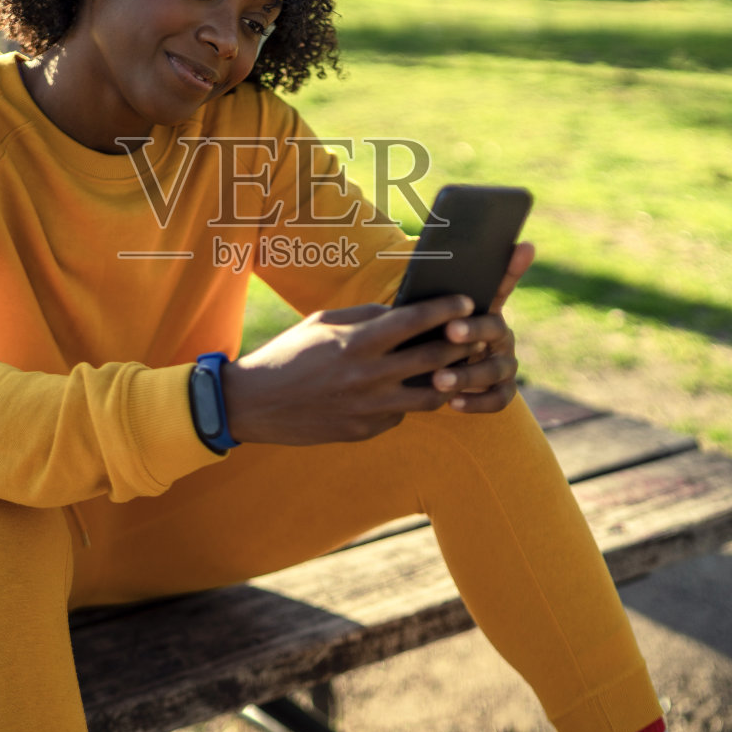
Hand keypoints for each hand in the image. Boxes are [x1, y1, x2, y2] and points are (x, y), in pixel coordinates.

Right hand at [223, 295, 479, 445]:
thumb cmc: (288, 354)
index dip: (446, 309)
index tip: (466, 301)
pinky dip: (408, 400)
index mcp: (356, 342)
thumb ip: (365, 316)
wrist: (254, 404)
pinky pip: (400, 414)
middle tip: (477, 335)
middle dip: (462, 344)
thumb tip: (403, 311)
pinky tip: (406, 390)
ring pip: (430, 396)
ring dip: (447, 380)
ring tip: (454, 368)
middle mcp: (368, 376)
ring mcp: (369, 408)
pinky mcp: (364, 430)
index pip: (414, 320)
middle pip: (434, 358)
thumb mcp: (322, 322)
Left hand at [431, 241, 534, 413]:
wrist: (430, 377)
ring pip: (495, 368)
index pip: (501, 283)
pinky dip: (477, 403)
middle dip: (473, 329)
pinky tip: (454, 403)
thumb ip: (425, 302)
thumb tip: (418, 274)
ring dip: (467, 374)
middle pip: (495, 327)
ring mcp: (505, 362)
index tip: (522, 246)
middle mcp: (500, 333)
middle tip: (449, 331)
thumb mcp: (424, 318)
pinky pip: (499, 398)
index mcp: (484, 309)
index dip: (513, 266)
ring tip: (439, 380)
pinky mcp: (504, 390)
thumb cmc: (427, 340)